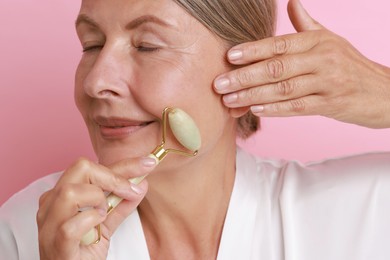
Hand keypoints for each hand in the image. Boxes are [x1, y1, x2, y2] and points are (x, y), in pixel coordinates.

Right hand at [37, 156, 155, 259]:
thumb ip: (121, 204)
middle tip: (130, 190)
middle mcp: (52, 204)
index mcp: (62, 195)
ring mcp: (50, 224)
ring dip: (97, 198)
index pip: (93, 168)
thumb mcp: (105, 224)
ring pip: (71, 192)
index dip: (125, 164)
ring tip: (104, 214)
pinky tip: (97, 226)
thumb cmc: (81, 251)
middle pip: (80, 168)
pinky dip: (91, 221)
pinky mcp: (55, 245)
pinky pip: (71, 226)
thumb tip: (141, 184)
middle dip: (112, 176)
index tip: (148, 163)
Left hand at [214, 0, 389, 127]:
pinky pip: (298, 107)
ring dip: (253, 95)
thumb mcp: (330, 40)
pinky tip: (256, 109)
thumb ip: (307, 25)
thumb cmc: (349, 64)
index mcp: (318, 41)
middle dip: (244, 76)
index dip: (253, 50)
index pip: (280, 44)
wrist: (384, 91)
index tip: (229, 56)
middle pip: (277, 67)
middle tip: (219, 83)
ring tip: (230, 100)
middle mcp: (323, 59)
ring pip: (284, 89)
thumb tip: (290, 3)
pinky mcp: (331, 104)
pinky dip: (275, 108)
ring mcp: (328, 83)